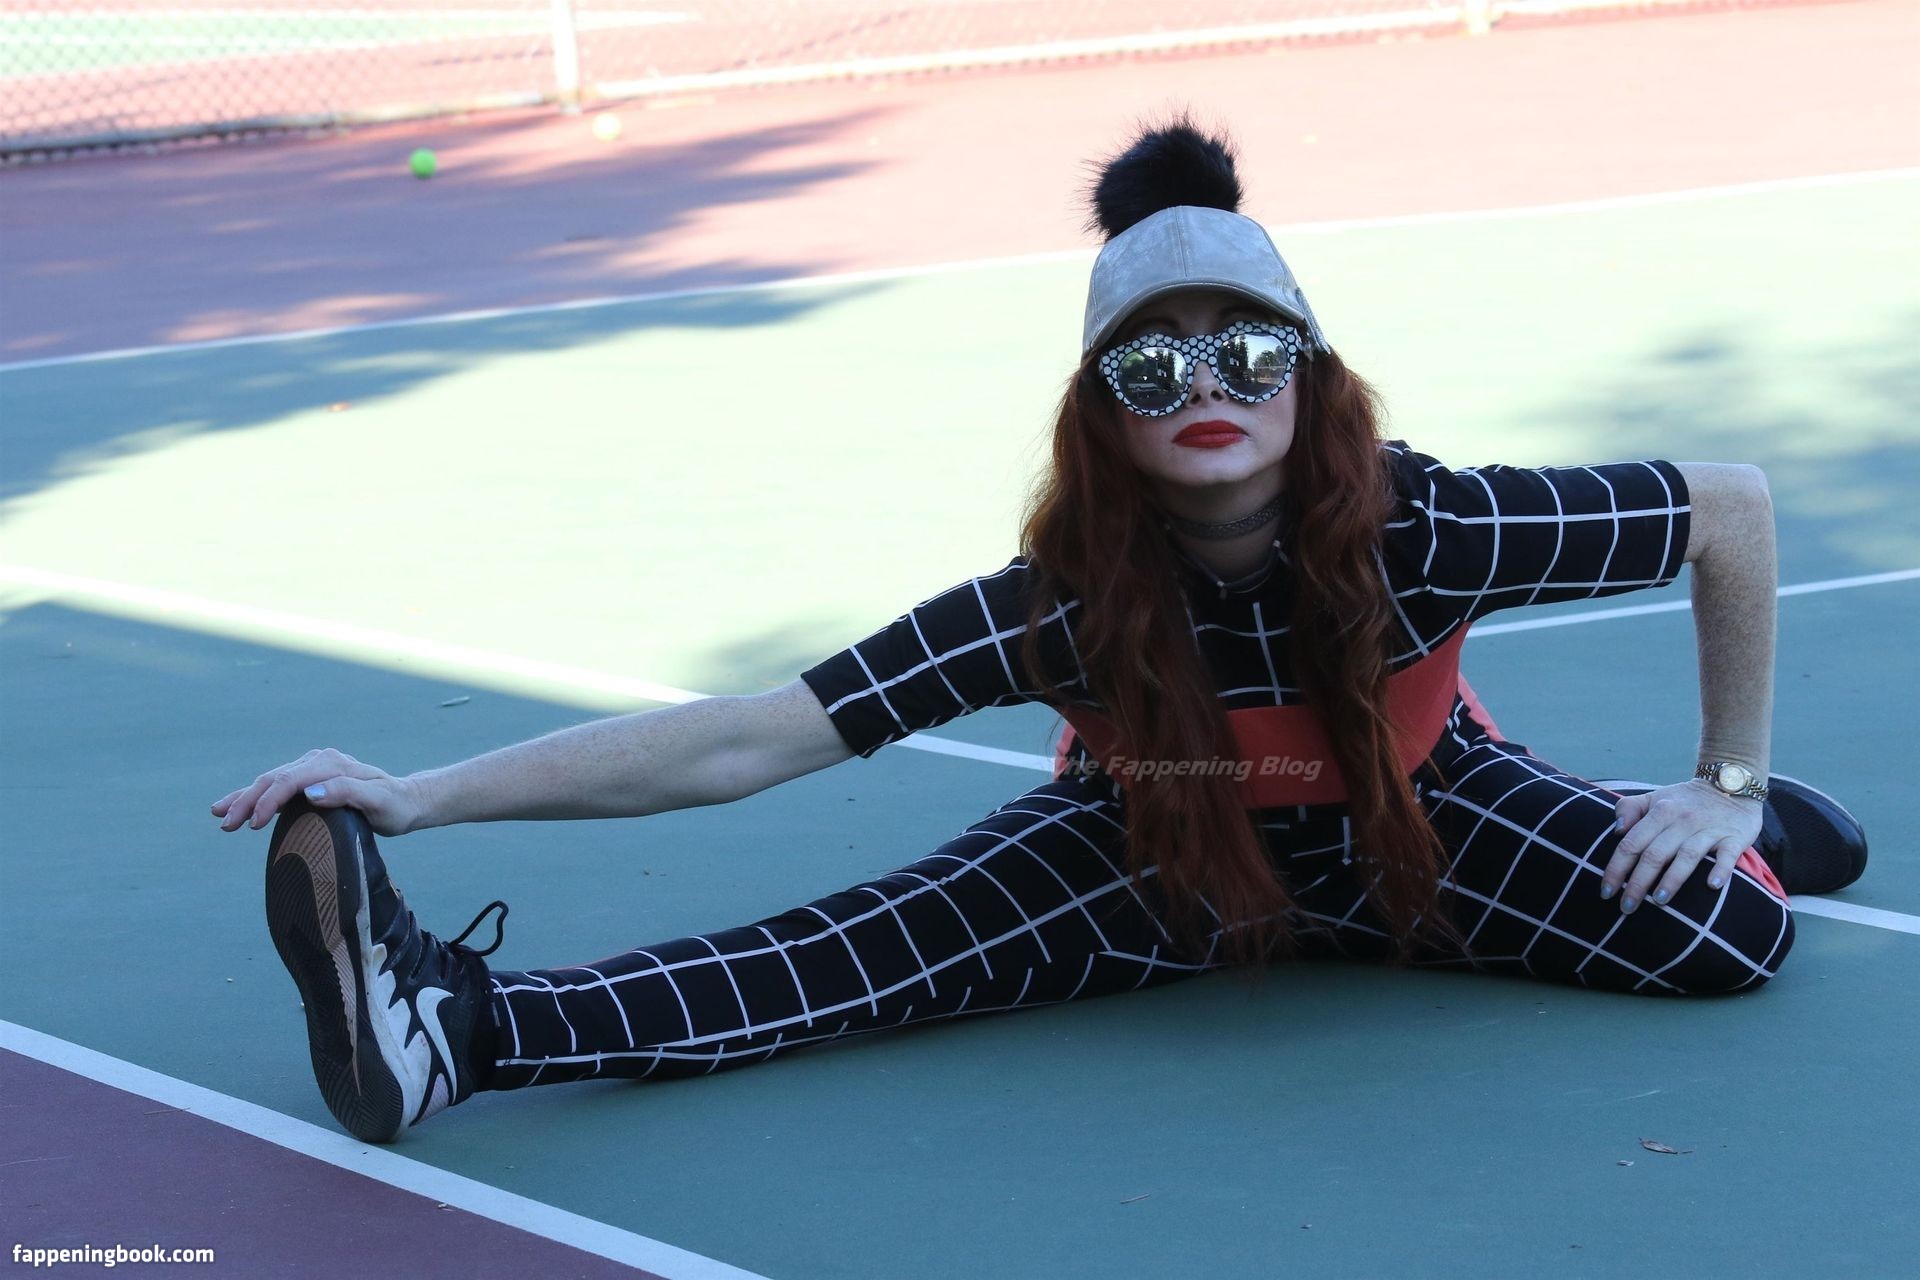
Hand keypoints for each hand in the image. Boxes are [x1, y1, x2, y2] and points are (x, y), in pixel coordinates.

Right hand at [211, 748, 423, 837]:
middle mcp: (318, 761)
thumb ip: (348, 793)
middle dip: (246, 801)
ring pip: (269, 781)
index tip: (253, 824)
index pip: (290, 781)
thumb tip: (310, 794)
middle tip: (226, 824)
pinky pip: (275, 786)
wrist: (405, 800)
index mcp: (331, 764)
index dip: (269, 801)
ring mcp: (311, 768)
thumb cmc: (394, 805)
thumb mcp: (379, 802)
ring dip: (243, 798)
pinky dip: (254, 796)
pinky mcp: (308, 779)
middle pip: (274, 779)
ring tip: (219, 815)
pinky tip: (235, 806)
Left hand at [1603, 780, 1762, 912]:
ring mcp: (1709, 829)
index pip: (1632, 843)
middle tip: (1626, 907)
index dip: (1616, 868)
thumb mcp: (1655, 797)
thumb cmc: (1685, 800)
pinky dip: (1720, 869)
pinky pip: (1727, 854)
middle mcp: (1682, 820)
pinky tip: (1712, 885)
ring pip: (1687, 855)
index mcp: (1660, 812)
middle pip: (1655, 854)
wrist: (1730, 783)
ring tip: (1658, 901)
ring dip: (1672, 879)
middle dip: (1638, 883)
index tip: (1606, 891)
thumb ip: (1629, 809)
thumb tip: (1617, 831)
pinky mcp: (1734, 837)